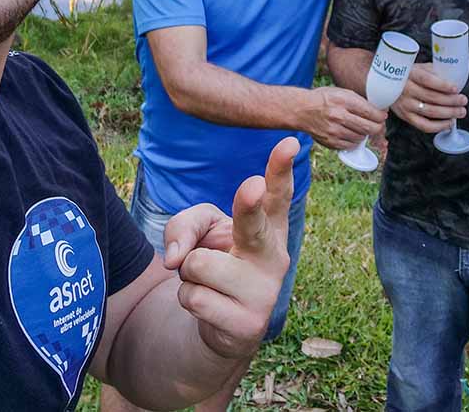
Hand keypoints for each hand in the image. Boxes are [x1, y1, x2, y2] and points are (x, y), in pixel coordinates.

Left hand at [163, 137, 297, 358]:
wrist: (221, 324)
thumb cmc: (215, 263)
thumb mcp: (198, 232)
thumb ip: (184, 226)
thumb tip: (177, 259)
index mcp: (270, 226)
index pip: (277, 193)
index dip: (281, 169)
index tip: (290, 143)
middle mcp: (275, 255)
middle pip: (253, 224)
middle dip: (249, 205)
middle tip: (251, 186)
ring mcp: (265, 291)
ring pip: (198, 264)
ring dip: (189, 273)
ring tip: (208, 281)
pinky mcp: (248, 324)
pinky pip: (193, 297)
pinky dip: (189, 298)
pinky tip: (210, 305)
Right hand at [299, 86, 387, 149]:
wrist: (301, 110)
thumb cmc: (324, 99)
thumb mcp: (341, 92)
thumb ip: (359, 101)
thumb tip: (378, 111)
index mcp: (343, 101)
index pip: (370, 112)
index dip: (380, 116)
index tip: (382, 116)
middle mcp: (339, 116)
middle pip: (369, 128)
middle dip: (377, 127)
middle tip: (378, 125)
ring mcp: (334, 131)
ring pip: (361, 138)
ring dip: (364, 134)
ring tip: (360, 128)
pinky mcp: (330, 142)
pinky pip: (350, 145)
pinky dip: (354, 141)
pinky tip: (351, 134)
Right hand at [390, 64, 466, 134]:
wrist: (386, 85)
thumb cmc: (407, 75)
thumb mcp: (418, 67)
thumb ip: (434, 71)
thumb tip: (454, 77)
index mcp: (410, 74)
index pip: (427, 80)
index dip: (442, 85)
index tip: (456, 88)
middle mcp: (406, 90)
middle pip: (431, 97)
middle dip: (451, 101)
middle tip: (463, 100)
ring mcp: (405, 105)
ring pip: (430, 112)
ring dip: (449, 113)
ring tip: (460, 111)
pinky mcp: (405, 117)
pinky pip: (424, 125)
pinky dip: (439, 126)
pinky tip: (449, 122)